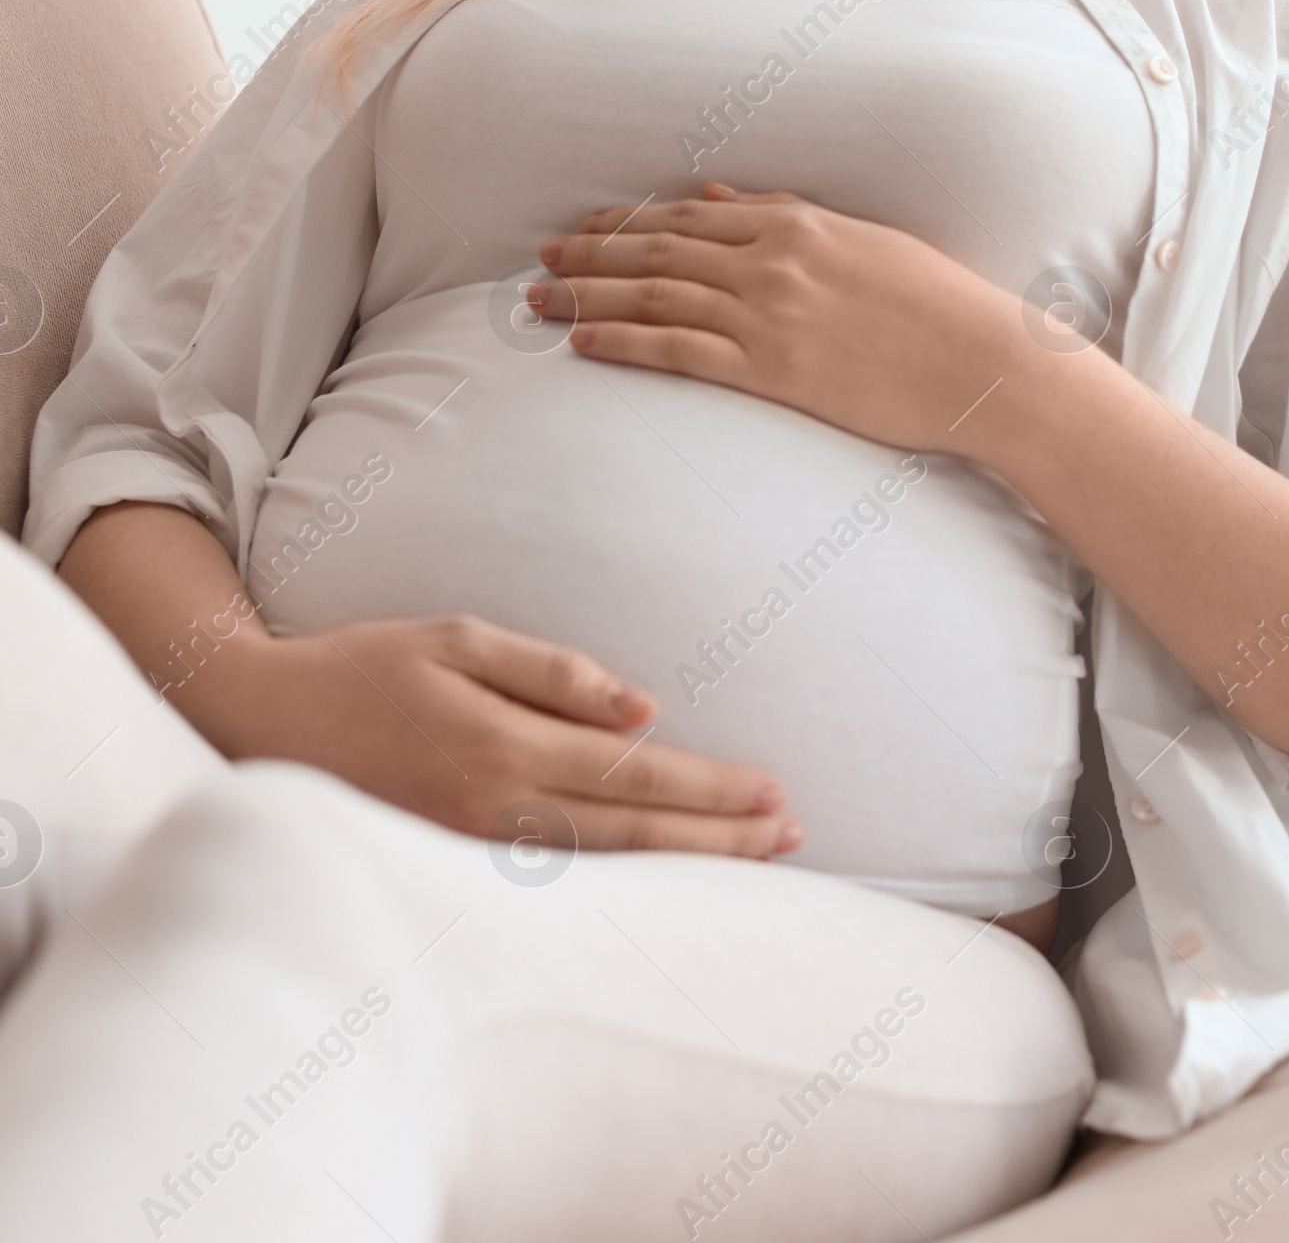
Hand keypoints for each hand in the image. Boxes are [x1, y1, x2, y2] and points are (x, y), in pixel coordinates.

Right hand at [212, 612, 802, 858]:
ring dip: (684, 867)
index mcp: (500, 747)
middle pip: (632, 837)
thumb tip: (644, 709)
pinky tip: (664, 881)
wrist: (257, 724)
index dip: (710, 791)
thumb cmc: (363, 667)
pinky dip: (622, 886)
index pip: (633, 779)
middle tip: (793, 835)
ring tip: (756, 859)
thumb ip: (552, 673)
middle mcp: (492, 813)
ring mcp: (470, 856)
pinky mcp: (452, 874)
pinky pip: (556, 887)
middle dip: (720, 840)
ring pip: (601, 874)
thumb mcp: (456, 639)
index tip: (775, 795)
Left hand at [534, 184, 1027, 458]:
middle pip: (657, 252)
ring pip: (655, 297)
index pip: (686, 217)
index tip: (585, 227)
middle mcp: (771, 261)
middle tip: (540, 259)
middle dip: (591, 254)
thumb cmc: (935, 303)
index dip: (625, 222)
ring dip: (589, 295)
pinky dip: (622, 344)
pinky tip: (581, 343)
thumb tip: (712, 191)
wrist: (984, 363)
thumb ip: (783, 213)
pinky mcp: (772, 369)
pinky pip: (677, 351)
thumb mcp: (860, 238)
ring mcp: (769, 315)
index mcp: (794, 223)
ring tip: (540, 299)